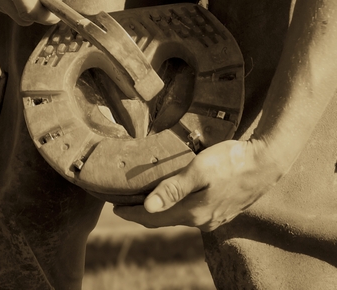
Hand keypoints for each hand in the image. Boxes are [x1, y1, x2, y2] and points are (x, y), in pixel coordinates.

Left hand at [114, 140, 282, 231]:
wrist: (266, 162)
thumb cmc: (231, 161)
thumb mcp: (199, 170)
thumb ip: (174, 189)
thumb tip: (148, 207)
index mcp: (194, 212)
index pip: (154, 217)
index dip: (132, 213)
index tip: (115, 208)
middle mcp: (203, 220)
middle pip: (165, 219)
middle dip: (143, 212)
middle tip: (125, 202)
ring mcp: (215, 217)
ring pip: (179, 216)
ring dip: (161, 209)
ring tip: (146, 199)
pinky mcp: (223, 210)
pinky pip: (193, 212)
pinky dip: (178, 207)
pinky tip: (176, 198)